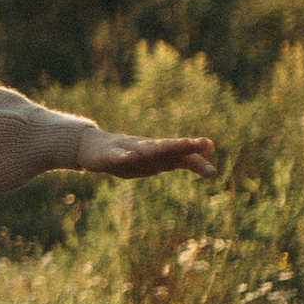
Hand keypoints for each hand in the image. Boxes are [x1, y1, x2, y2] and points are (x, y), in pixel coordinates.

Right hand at [78, 128, 216, 178]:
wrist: (92, 148)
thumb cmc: (129, 155)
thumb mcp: (156, 160)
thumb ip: (182, 159)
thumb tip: (211, 156)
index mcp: (159, 154)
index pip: (181, 157)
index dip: (195, 159)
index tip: (212, 152)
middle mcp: (147, 149)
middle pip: (168, 148)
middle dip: (182, 146)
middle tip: (197, 143)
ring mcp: (128, 150)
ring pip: (146, 149)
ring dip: (160, 147)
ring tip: (173, 145)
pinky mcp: (110, 155)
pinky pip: (118, 156)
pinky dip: (125, 156)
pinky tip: (130, 156)